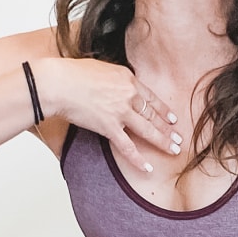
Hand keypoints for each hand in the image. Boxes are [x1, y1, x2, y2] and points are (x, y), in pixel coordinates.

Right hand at [33, 57, 180, 174]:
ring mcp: (121, 112)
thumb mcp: (100, 68)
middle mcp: (128, 95)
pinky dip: (138, 160)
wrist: (59, 83)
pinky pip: (128, 147)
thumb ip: (113, 79)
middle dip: (168, 128)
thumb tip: (115, 84)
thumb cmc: (72, 73)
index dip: (163, 110)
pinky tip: (148, 168)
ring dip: (163, 141)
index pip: (151, 97)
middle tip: (179, 138)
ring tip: (174, 150)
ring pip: (148, 130)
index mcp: (127, 79)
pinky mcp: (109, 127)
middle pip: (153, 114)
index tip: (172, 118)